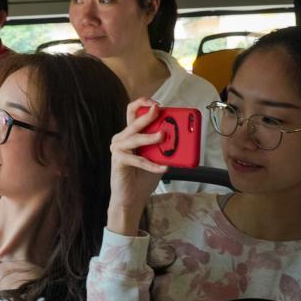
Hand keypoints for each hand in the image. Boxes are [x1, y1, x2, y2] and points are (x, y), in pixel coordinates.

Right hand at [107, 99, 167, 234]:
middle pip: (133, 120)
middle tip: (159, 110)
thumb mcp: (157, 157)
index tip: (157, 104)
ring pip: (134, 138)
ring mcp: (118, 149)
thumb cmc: (143, 176)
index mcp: (130, 133)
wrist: (132, 198)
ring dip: (150, 137)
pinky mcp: (118, 162)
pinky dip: (152, 164)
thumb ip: (163, 145)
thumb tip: (182, 137)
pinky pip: (137, 160)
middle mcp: (121, 138)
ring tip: (163, 136)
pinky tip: (164, 168)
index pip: (133, 111)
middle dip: (147, 114)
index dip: (143, 103)